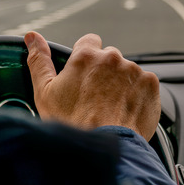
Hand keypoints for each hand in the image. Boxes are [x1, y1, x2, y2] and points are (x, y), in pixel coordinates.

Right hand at [24, 31, 160, 139]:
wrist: (102, 147)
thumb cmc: (72, 124)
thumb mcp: (45, 92)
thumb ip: (39, 60)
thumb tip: (32, 37)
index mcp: (86, 56)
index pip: (89, 42)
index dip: (86, 58)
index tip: (84, 74)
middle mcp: (112, 58)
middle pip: (109, 58)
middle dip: (104, 73)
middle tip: (95, 98)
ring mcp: (133, 70)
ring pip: (127, 72)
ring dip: (121, 84)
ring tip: (110, 108)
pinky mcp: (150, 84)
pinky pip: (144, 84)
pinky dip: (137, 94)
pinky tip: (125, 110)